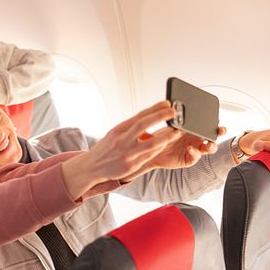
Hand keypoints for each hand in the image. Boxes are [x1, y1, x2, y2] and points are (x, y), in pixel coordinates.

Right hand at [62, 101, 181, 197]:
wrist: (92, 166)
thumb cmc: (106, 148)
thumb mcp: (115, 134)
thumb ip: (131, 128)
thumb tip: (150, 119)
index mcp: (118, 129)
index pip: (138, 116)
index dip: (154, 108)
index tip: (167, 103)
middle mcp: (121, 140)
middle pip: (143, 125)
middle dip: (160, 117)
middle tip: (174, 113)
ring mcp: (126, 153)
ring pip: (150, 144)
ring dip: (166, 137)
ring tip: (177, 132)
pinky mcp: (130, 166)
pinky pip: (148, 156)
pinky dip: (158, 149)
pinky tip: (166, 144)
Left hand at [146, 126, 227, 169]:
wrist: (150, 150)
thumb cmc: (159, 137)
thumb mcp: (168, 126)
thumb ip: (177, 121)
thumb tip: (180, 110)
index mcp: (193, 130)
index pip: (207, 125)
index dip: (214, 123)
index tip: (217, 119)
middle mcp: (196, 139)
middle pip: (212, 136)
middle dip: (219, 133)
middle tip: (221, 130)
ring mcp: (194, 149)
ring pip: (209, 148)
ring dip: (211, 146)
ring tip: (209, 144)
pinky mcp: (189, 159)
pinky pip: (196, 156)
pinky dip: (195, 153)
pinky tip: (190, 148)